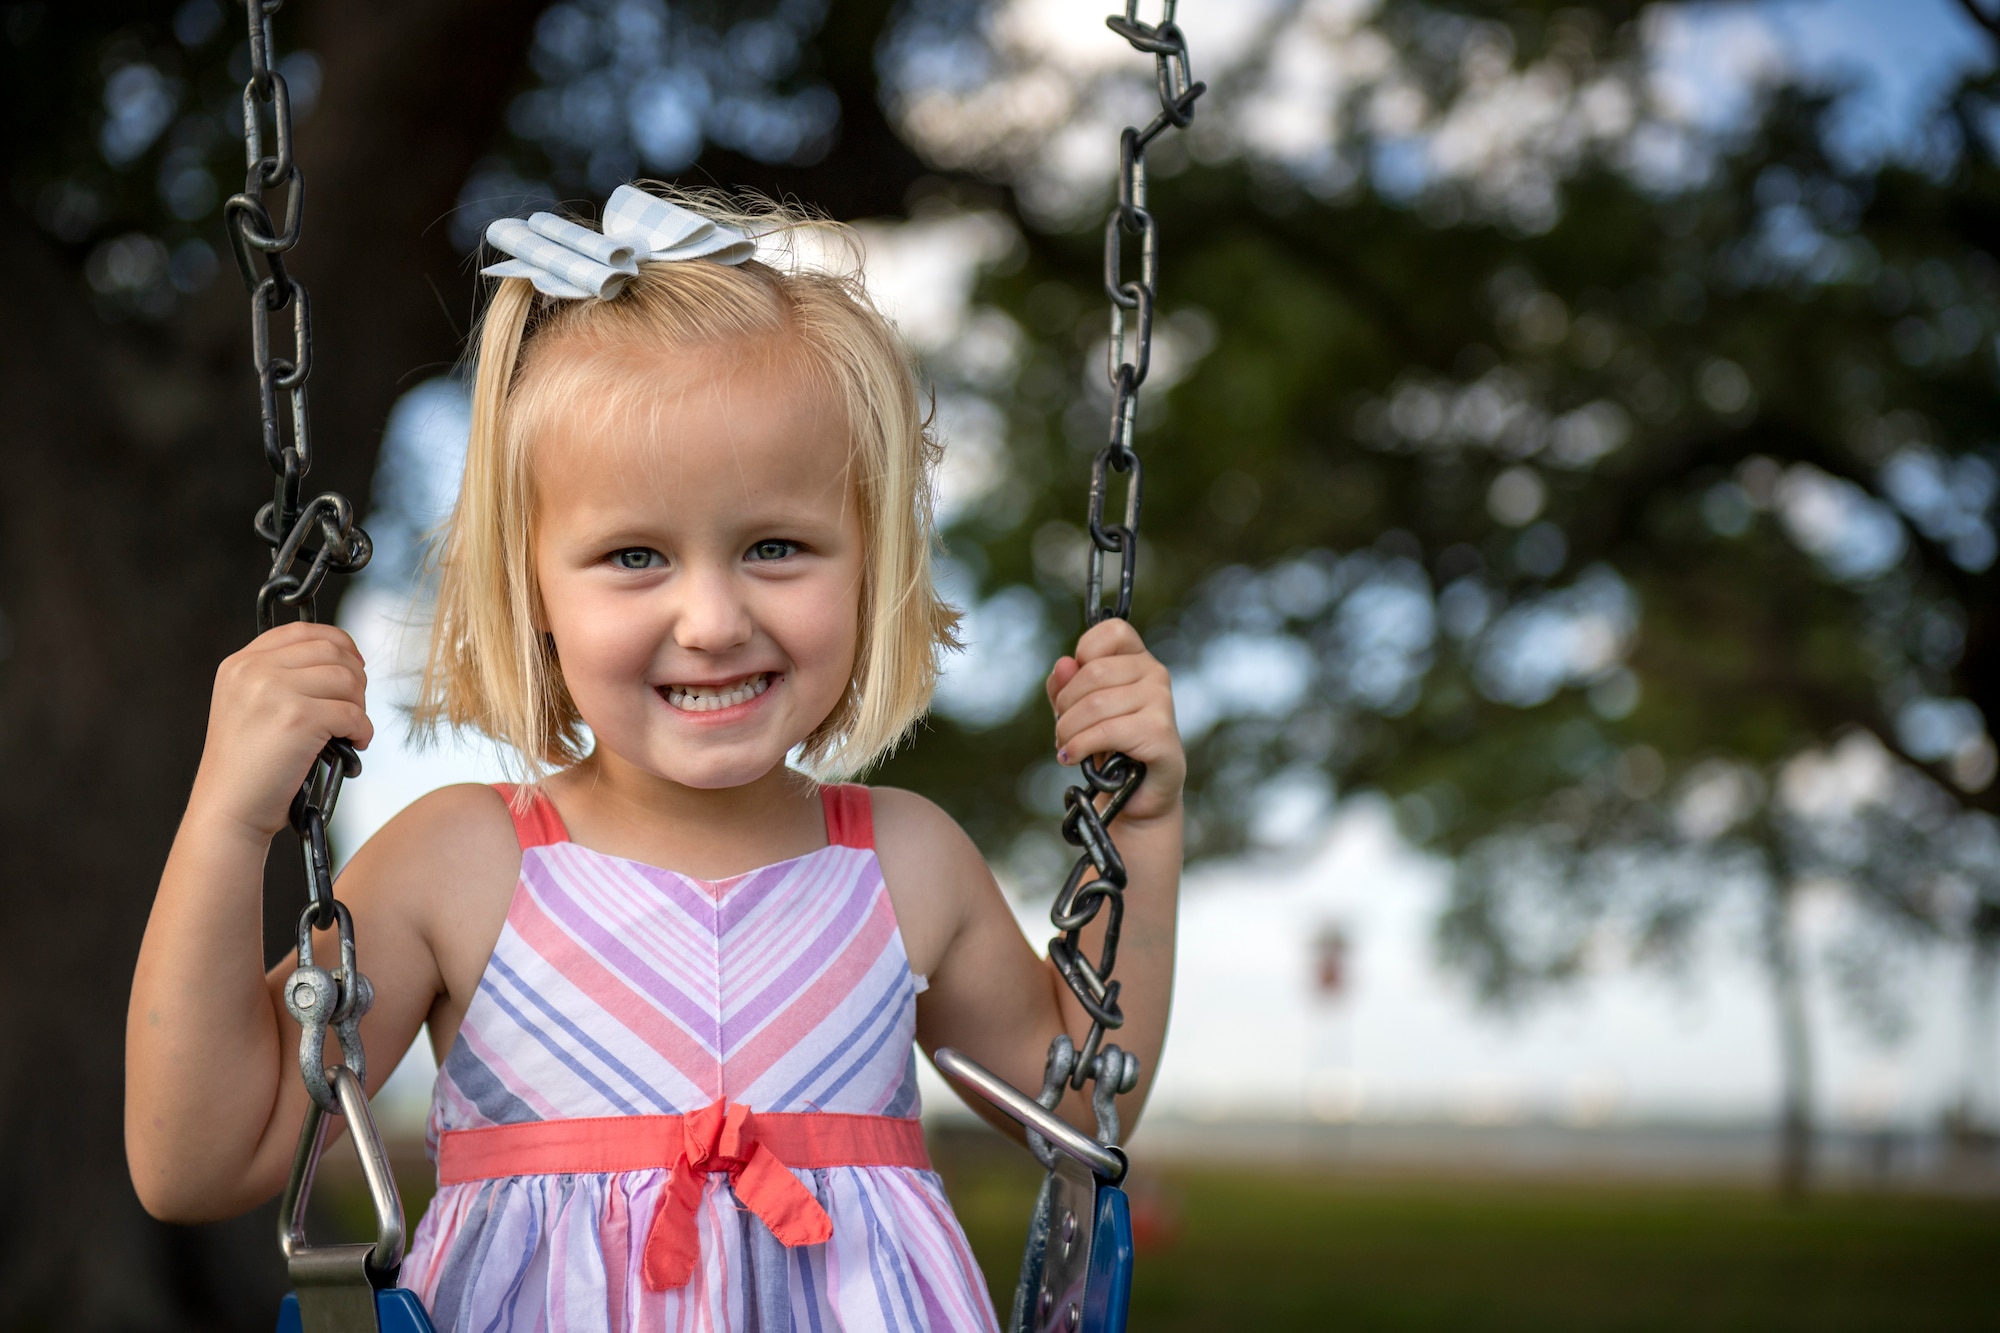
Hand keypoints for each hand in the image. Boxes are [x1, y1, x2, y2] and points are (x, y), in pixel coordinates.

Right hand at [188, 622, 372, 841]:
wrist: (228, 809)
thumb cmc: (249, 767)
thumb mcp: (251, 706)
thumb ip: (282, 678)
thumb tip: (344, 661)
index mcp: (241, 664)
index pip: (303, 631)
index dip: (339, 643)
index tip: (354, 666)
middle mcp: (253, 670)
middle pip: (332, 651)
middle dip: (355, 678)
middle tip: (354, 707)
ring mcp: (274, 691)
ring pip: (348, 680)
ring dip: (360, 706)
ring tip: (351, 729)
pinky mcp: (297, 718)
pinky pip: (353, 714)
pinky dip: (363, 731)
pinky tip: (355, 744)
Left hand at [1045, 618, 1183, 824]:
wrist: (1135, 796)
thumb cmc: (1108, 747)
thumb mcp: (1077, 711)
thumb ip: (1066, 686)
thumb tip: (1063, 665)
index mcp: (1138, 659)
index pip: (1111, 631)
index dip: (1083, 654)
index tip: (1076, 687)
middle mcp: (1155, 674)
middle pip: (1094, 673)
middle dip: (1066, 706)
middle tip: (1062, 731)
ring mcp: (1162, 702)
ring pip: (1096, 704)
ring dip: (1069, 731)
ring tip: (1066, 747)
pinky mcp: (1161, 733)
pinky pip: (1107, 731)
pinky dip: (1080, 746)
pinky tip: (1072, 757)